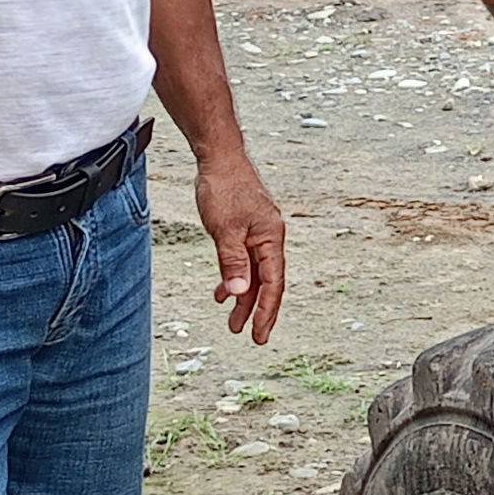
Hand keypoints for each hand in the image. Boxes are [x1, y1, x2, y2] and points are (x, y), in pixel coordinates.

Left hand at [196, 148, 289, 343]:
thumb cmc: (224, 188)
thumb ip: (233, 262)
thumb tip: (240, 293)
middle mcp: (269, 238)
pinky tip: (222, 291)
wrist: (220, 157)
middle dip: (258, 311)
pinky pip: (244, 261)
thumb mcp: (225, 229)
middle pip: (268, 282)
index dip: (266, 311)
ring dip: (244, 297)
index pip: (273, 283)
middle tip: (251, 336)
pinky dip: (235, 277)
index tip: (258, 335)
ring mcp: (258, 234)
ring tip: (232, 321)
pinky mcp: (246, 229)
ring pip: (254, 273)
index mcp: (271, 239)